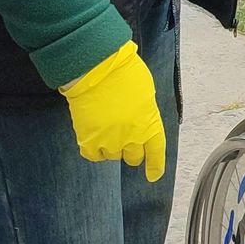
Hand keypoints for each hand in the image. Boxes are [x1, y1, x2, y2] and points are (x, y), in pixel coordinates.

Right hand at [59, 41, 165, 179]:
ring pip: (113, 156)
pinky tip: (94, 137)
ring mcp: (109, 140)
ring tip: (107, 126)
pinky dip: (95, 149)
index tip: (153, 175)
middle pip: (133, 157)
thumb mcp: (146, 93)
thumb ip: (144, 113)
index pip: (156, 151)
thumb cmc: (123, 73)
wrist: (96, 68)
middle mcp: (131, 137)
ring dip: (112, 146)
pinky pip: (93, 155)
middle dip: (132, 150)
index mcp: (149, 123)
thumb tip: (138, 122)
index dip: (155, 165)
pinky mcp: (88, 140)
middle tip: (125, 136)